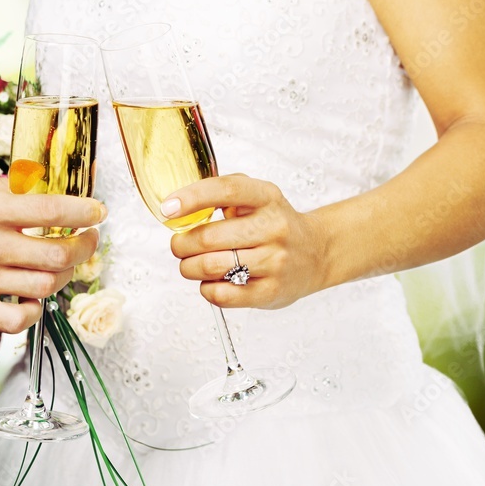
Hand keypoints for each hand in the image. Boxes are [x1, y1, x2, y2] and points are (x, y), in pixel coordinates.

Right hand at [0, 173, 104, 334]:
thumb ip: (3, 188)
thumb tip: (39, 184)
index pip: (49, 209)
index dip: (83, 210)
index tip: (97, 210)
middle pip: (56, 253)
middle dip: (85, 246)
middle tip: (89, 238)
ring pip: (43, 286)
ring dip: (63, 277)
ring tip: (63, 266)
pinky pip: (15, 322)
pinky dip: (33, 313)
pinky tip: (33, 299)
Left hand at [164, 174, 329, 309]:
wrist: (317, 253)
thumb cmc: (275, 224)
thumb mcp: (257, 197)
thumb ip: (222, 194)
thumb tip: (177, 207)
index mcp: (266, 197)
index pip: (226, 190)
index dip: (191, 198)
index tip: (168, 209)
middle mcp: (274, 228)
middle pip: (208, 237)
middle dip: (181, 244)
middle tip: (179, 246)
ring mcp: (275, 261)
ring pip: (210, 267)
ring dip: (189, 267)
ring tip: (191, 265)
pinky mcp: (271, 292)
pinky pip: (223, 294)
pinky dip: (206, 289)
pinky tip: (211, 282)